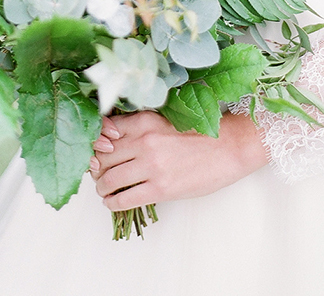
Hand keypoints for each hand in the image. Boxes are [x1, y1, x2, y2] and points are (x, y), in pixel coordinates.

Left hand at [89, 111, 266, 211]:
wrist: (228, 147)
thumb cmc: (198, 133)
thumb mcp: (164, 120)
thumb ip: (138, 127)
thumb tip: (111, 138)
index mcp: (143, 121)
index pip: (103, 132)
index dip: (94, 145)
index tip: (95, 153)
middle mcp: (143, 141)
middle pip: (101, 157)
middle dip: (95, 168)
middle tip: (97, 174)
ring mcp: (151, 166)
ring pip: (108, 179)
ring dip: (101, 187)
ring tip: (104, 190)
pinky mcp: (160, 188)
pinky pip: (124, 199)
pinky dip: (112, 203)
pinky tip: (112, 203)